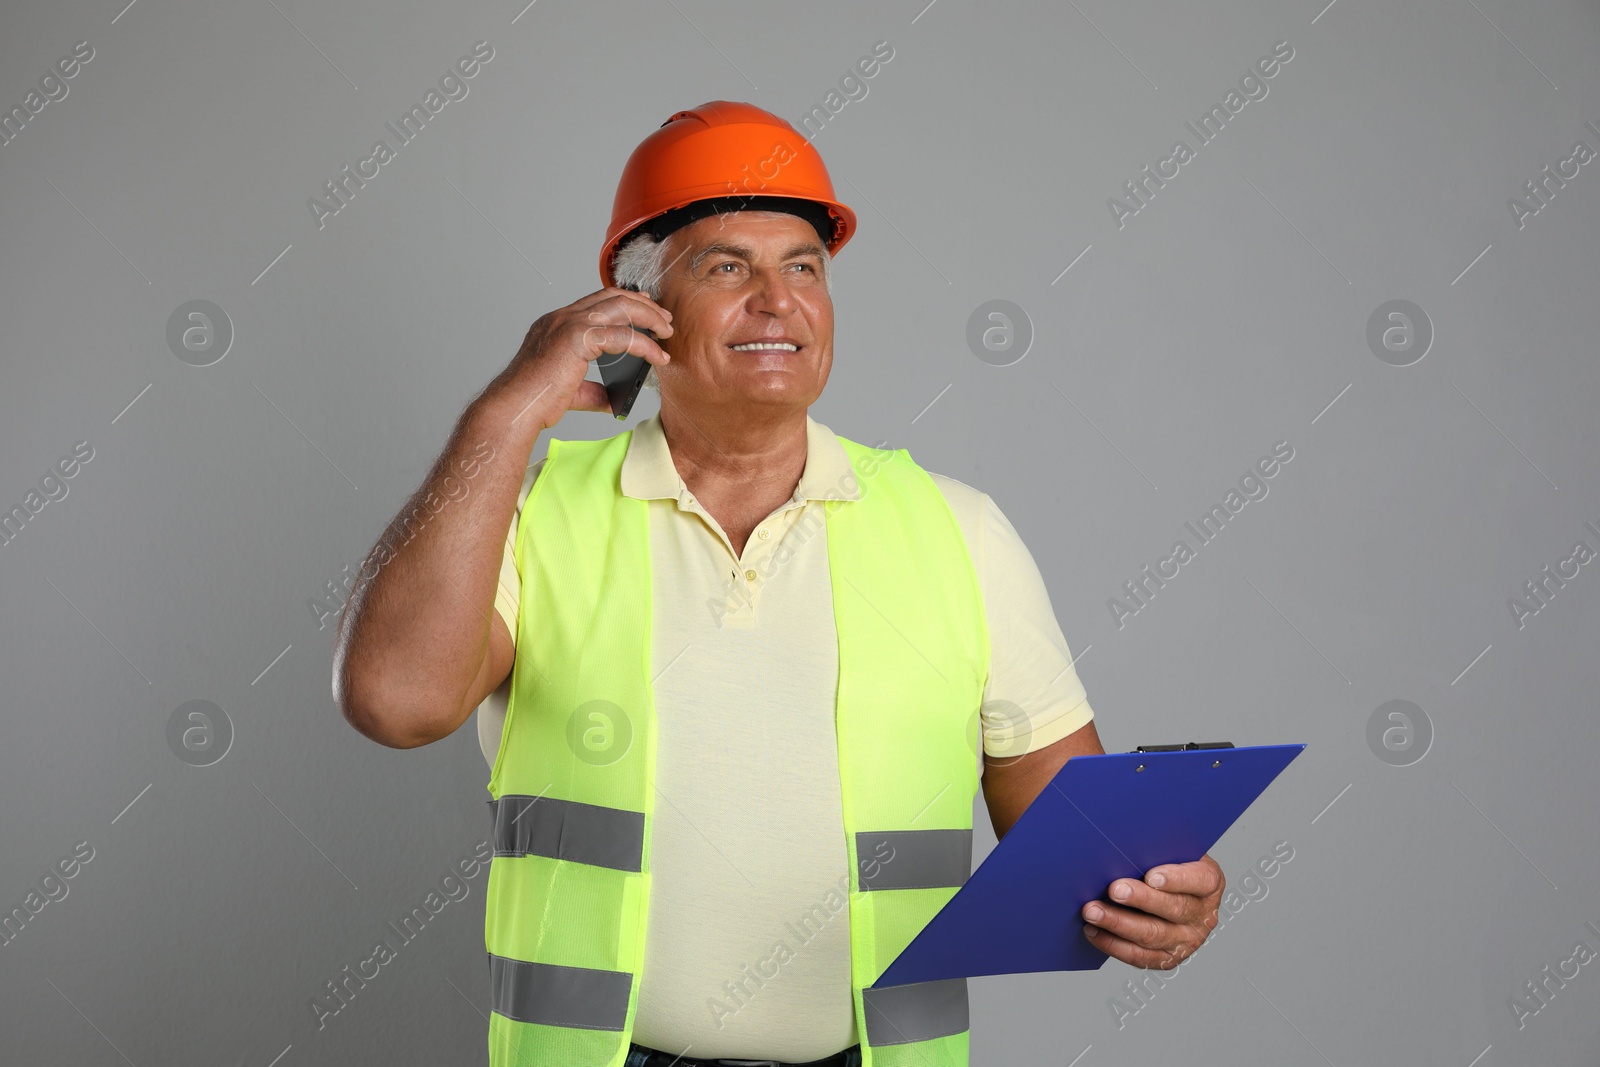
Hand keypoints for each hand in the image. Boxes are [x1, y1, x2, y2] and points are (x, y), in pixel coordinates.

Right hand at [486, 287, 674, 432]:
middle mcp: (562, 318)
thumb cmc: (535, 400)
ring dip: (649, 317)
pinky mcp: (576, 338)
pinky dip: (645, 345)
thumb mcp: (572, 390)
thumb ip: (595, 390)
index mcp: (558, 324)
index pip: (598, 301)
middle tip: (665, 321)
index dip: (626, 302)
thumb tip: (614, 399)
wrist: (516, 407)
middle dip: (644, 305)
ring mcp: (568, 324)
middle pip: (613, 296)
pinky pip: (621, 335)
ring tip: (666, 332)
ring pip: (620, 307)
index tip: (647, 312)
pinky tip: (658, 357)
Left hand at [1080, 854, 1223, 968]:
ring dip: (1119, 923)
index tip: (1151, 876)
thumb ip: (1156, 849)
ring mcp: (1187, 940)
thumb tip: (1124, 845)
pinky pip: (1139, 956)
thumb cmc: (1164, 864)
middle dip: (1141, 899)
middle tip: (1114, 890)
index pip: (1199, 880)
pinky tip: (1093, 931)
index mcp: (1209, 883)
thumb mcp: (1171, 851)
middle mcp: (1202, 915)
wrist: (1168, 892)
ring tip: (1093, 911)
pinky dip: (1113, 944)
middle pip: (1174, 909)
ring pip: (1153, 935)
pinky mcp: (1167, 958)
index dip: (1177, 879)